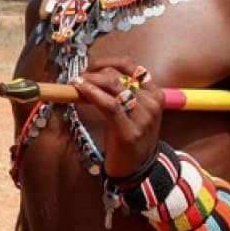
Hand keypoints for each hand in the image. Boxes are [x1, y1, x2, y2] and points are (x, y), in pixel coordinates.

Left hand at [69, 57, 164, 178]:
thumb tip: (92, 75)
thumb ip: (120, 92)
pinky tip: (79, 89)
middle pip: (117, 74)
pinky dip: (91, 93)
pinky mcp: (129, 130)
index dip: (106, 62)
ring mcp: (142, 116)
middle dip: (92, 72)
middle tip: (78, 79)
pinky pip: (109, 104)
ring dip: (88, 81)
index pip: (130, 65)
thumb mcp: (132, 110)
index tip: (90, 68)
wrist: (138, 168)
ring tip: (75, 83)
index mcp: (154, 93)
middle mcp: (151, 102)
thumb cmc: (130, 135)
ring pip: (111, 85)